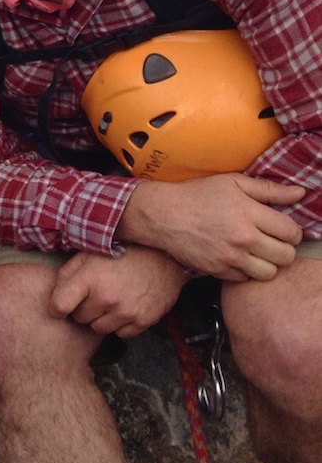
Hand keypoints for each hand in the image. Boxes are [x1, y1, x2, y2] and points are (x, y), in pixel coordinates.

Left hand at [49, 245, 187, 337]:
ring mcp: (126, 311)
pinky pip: (121, 334)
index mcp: (90, 278)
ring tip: (110, 301)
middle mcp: (107, 298)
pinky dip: (120, 324)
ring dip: (101, 318)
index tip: (61, 306)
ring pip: (99, 329)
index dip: (56, 307)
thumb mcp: (90, 253)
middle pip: (80, 318)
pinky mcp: (144, 321)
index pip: (59, 305)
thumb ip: (68, 272)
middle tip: (93, 295)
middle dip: (82, 309)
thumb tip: (54, 292)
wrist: (164, 257)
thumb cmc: (123, 251)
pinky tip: (124, 308)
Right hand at [118, 173, 303, 280]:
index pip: (292, 232)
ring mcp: (230, 257)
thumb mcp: (232, 183)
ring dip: (267, 263)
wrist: (161, 215)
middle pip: (286, 255)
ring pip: (269, 272)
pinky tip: (238, 257)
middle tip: (271, 241)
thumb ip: (269, 189)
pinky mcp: (217, 270)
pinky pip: (246, 279)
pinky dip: (246, 271)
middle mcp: (242, 238)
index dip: (291, 230)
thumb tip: (300, 193)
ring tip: (257, 252)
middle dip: (282, 248)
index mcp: (249, 214)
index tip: (280, 227)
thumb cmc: (196, 195)